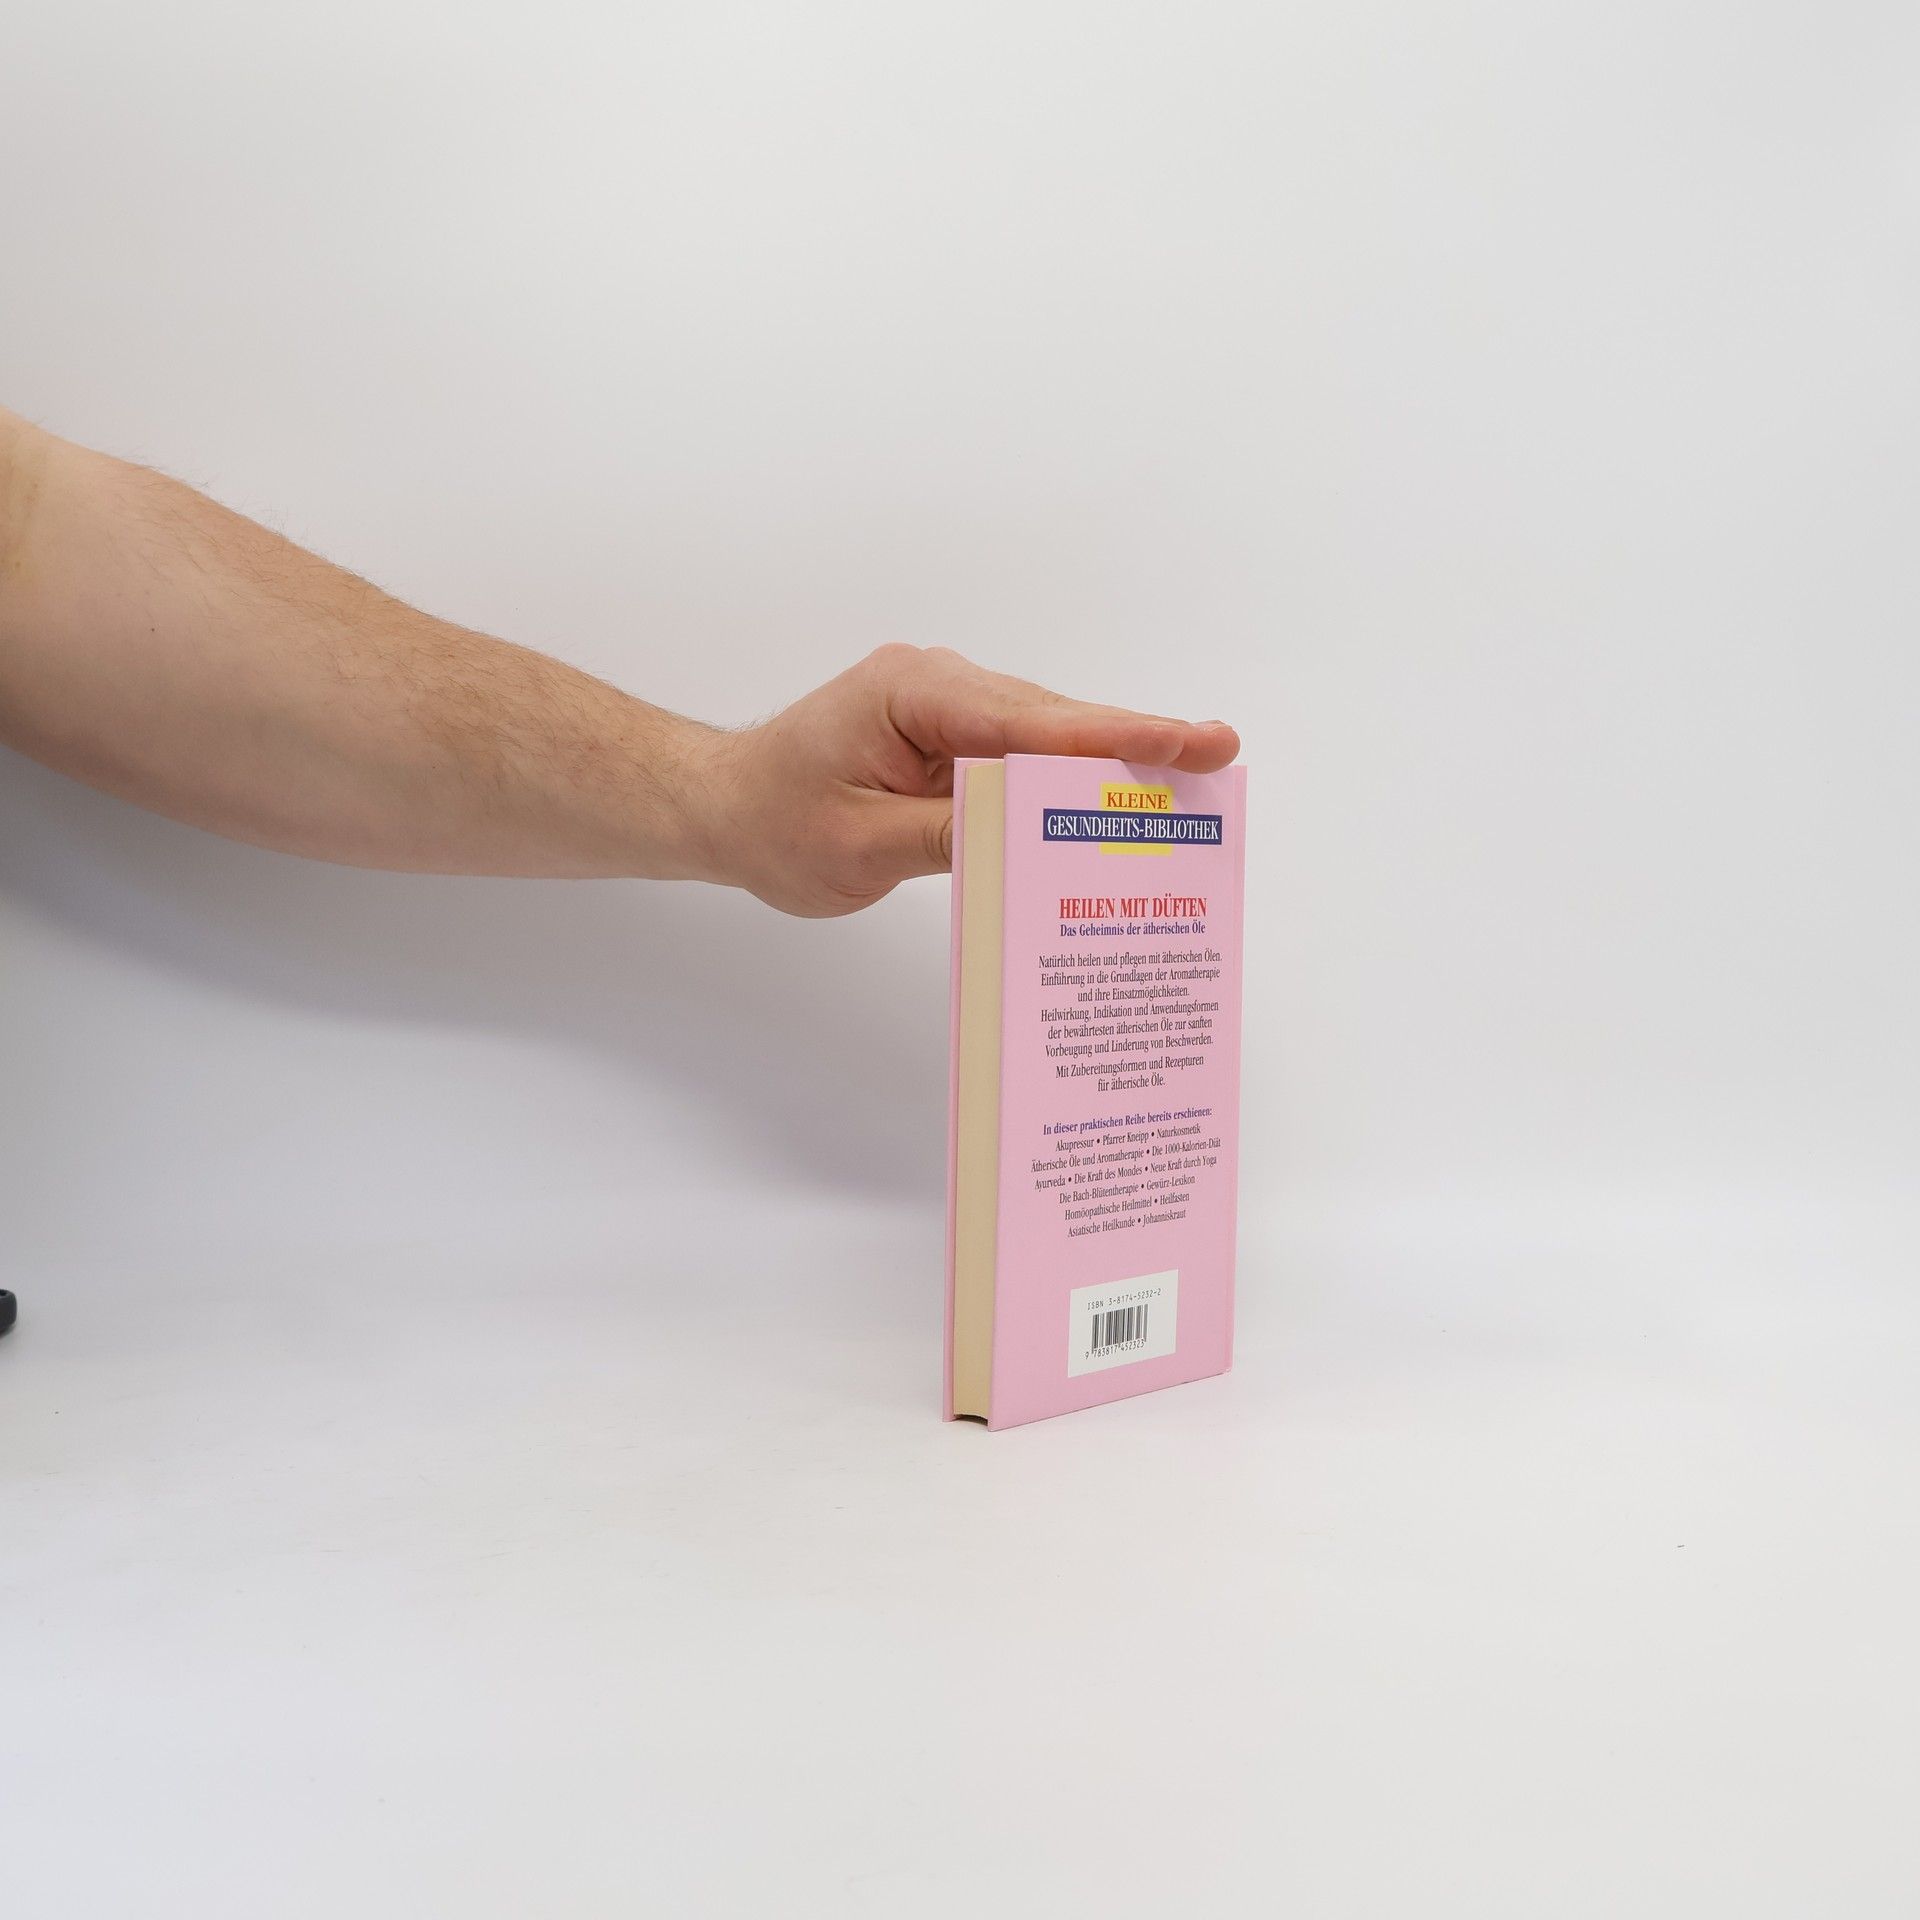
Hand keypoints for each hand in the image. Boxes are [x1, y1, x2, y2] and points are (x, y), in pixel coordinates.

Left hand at [694, 644, 1239, 916]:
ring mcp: (950, 709)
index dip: (1111, 738)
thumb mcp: (857, 847)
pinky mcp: (954, 738)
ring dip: (1106, 769)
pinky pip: (1024, 760)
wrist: (724, 806)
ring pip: (1046, 740)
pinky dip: (1065, 788)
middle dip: (1134, 743)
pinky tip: (1113, 814)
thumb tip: (1033, 832)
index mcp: (911, 693)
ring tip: (1186, 789)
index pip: (1027, 722)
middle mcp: (939, 685)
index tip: (1184, 740)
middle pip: (1052, 722)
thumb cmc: (774, 821)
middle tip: (1217, 756)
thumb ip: (948, 835)